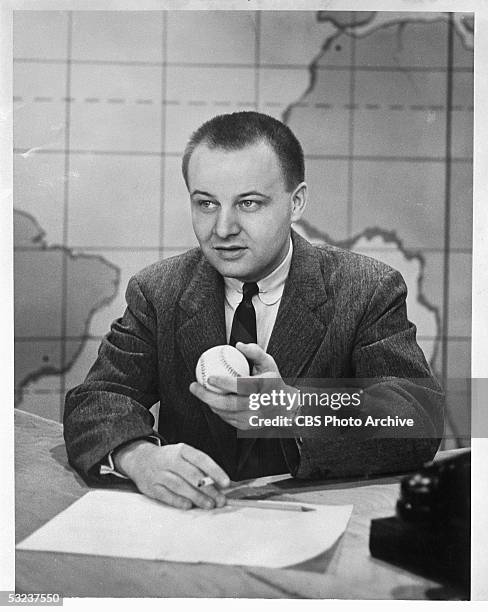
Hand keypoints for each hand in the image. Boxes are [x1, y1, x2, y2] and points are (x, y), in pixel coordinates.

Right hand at [113, 440, 229, 509]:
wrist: (140, 459)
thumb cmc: (169, 459)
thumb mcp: (183, 455)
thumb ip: (199, 467)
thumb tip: (220, 485)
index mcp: (181, 450)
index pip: (201, 459)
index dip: (215, 471)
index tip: (226, 483)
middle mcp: (170, 460)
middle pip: (192, 474)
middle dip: (209, 488)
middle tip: (220, 500)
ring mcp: (159, 473)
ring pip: (180, 485)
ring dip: (196, 497)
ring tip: (209, 505)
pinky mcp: (151, 487)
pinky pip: (166, 495)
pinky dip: (178, 501)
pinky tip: (189, 506)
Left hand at [189, 342, 298, 429]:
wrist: (285, 407)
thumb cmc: (273, 382)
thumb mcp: (268, 362)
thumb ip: (254, 351)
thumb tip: (239, 346)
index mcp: (263, 387)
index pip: (242, 386)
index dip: (224, 383)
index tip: (210, 378)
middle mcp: (258, 404)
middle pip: (229, 403)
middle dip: (207, 396)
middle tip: (195, 387)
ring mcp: (252, 417)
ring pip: (225, 412)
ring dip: (209, 402)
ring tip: (199, 391)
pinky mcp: (247, 426)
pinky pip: (227, 418)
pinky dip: (217, 409)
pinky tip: (211, 400)